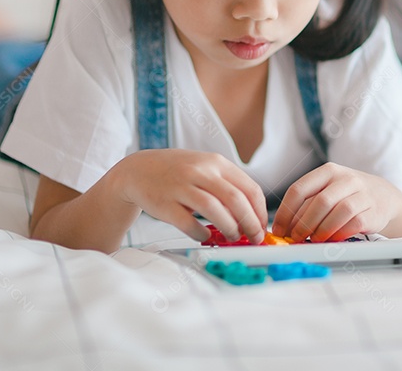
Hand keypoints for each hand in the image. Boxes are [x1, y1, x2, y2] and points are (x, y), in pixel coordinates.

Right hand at [110, 149, 267, 243]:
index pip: (250, 188)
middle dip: (250, 223)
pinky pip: (188, 223)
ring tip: (233, 238)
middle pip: (236, 199)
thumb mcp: (206, 169)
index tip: (262, 227)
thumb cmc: (179, 172)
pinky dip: (201, 233)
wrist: (138, 170)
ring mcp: (181, 186)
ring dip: (229, 228)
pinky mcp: (164, 203)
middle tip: (254, 238)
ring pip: (214, 209)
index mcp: (216, 162)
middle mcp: (200, 171)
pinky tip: (205, 236)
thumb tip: (252, 215)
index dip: (260, 211)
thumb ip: (227, 186)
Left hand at [270, 162, 401, 242]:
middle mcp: (346, 179)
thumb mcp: (327, 190)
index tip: (279, 229)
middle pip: (319, 202)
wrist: (384, 196)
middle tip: (295, 238)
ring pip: (338, 212)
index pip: (299, 189)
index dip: (286, 212)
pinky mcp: (374, 211)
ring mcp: (362, 194)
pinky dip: (340, 234)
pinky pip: (354, 224)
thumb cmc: (348, 194)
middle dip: (303, 224)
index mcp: (328, 171)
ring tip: (314, 239)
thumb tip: (285, 228)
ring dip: (322, 230)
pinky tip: (333, 239)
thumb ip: (308, 204)